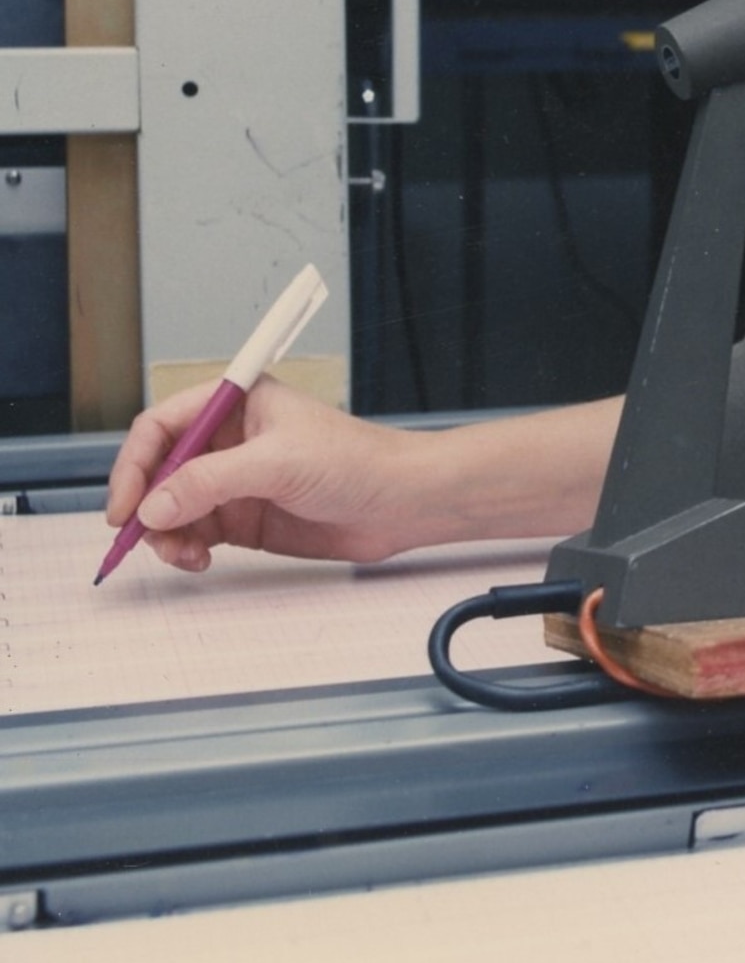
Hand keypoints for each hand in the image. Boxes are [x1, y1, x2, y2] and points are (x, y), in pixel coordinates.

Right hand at [105, 377, 426, 570]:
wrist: (402, 503)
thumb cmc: (359, 461)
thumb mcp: (279, 463)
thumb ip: (212, 481)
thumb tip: (154, 505)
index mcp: (237, 403)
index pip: (162, 425)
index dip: (135, 463)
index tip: (126, 505)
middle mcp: (230, 439)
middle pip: (159, 470)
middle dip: (146, 505)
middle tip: (142, 538)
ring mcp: (235, 480)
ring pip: (171, 507)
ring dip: (165, 534)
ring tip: (185, 554)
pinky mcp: (244, 517)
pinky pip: (194, 532)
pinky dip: (185, 548)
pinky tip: (199, 559)